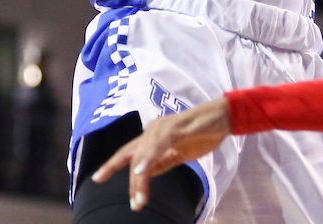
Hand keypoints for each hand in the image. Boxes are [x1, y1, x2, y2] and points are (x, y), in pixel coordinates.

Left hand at [93, 98, 231, 210]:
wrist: (224, 118)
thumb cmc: (204, 133)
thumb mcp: (180, 153)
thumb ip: (162, 162)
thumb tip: (145, 174)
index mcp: (153, 136)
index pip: (128, 152)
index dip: (112, 164)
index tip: (97, 178)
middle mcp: (153, 130)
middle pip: (132, 156)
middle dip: (130, 181)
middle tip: (134, 203)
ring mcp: (162, 128)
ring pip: (143, 155)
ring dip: (139, 179)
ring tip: (138, 199)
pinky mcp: (174, 129)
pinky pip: (157, 146)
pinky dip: (148, 160)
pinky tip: (141, 172)